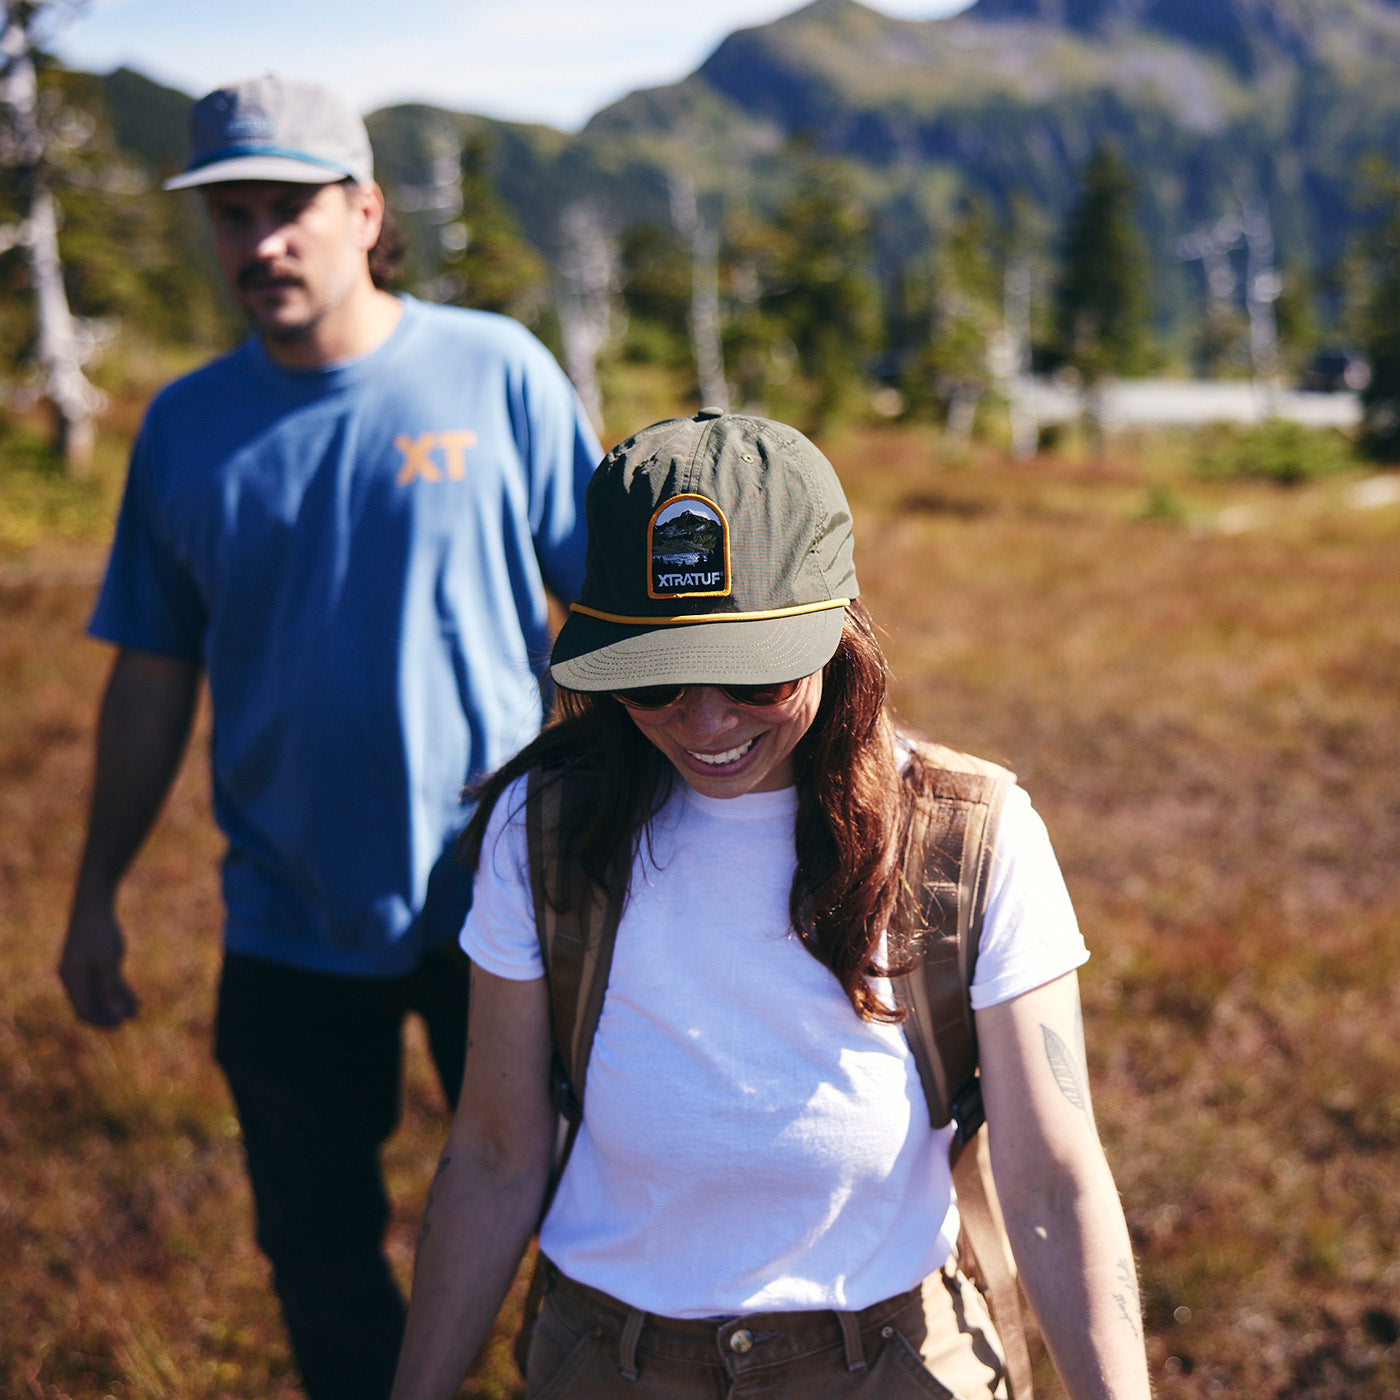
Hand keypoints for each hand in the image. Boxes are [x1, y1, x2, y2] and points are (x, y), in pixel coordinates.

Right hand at [59, 903, 139, 1026]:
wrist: (93, 905)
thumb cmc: (101, 933)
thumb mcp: (109, 961)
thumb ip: (112, 988)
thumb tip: (118, 1013)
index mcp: (72, 980)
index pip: (83, 1011)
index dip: (101, 1021)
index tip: (121, 1024)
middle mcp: (72, 978)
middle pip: (88, 1005)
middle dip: (108, 1014)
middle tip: (128, 1019)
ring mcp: (79, 970)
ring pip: (96, 995)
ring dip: (114, 1004)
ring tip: (136, 1010)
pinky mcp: (88, 962)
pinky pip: (99, 983)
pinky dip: (113, 990)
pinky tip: (130, 996)